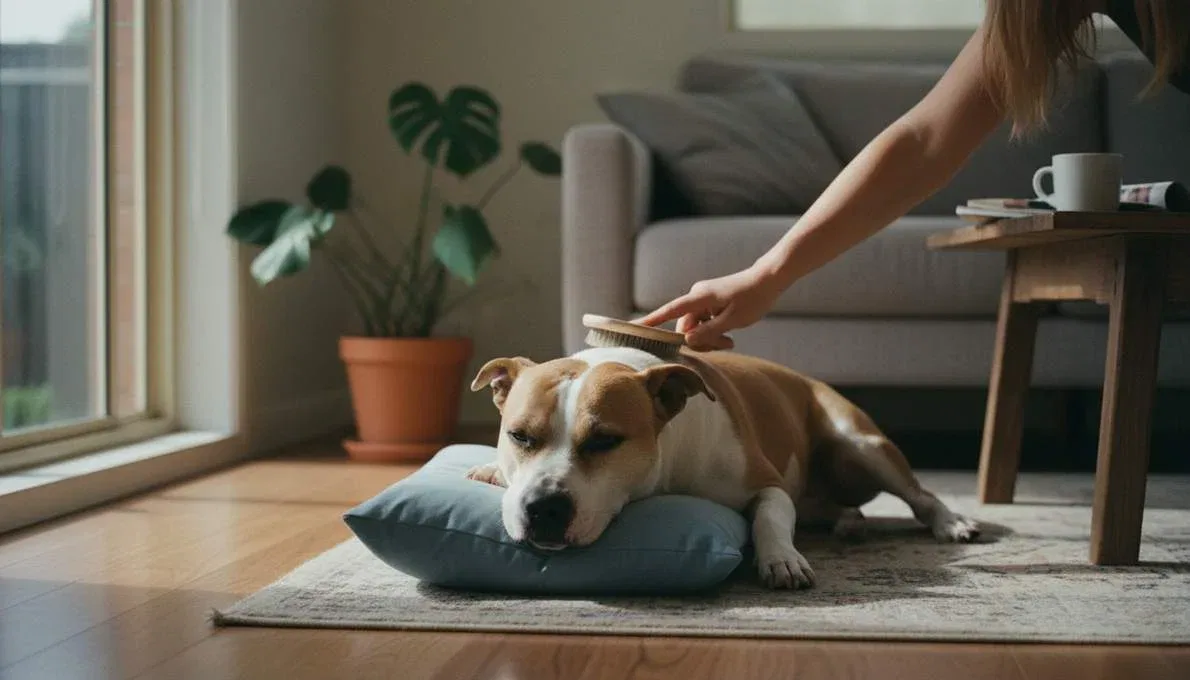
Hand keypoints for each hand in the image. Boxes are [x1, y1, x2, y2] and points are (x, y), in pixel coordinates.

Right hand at [635, 265, 786, 350]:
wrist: (768, 279)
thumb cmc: (753, 298)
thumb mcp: (733, 320)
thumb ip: (709, 332)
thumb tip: (687, 341)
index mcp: (699, 297)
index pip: (670, 310)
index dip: (652, 320)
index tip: (633, 326)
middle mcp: (697, 297)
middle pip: (686, 327)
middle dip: (701, 340)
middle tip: (725, 344)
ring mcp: (703, 300)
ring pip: (696, 327)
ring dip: (709, 338)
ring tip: (730, 341)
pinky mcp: (710, 303)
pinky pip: (703, 322)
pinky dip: (713, 331)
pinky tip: (729, 335)